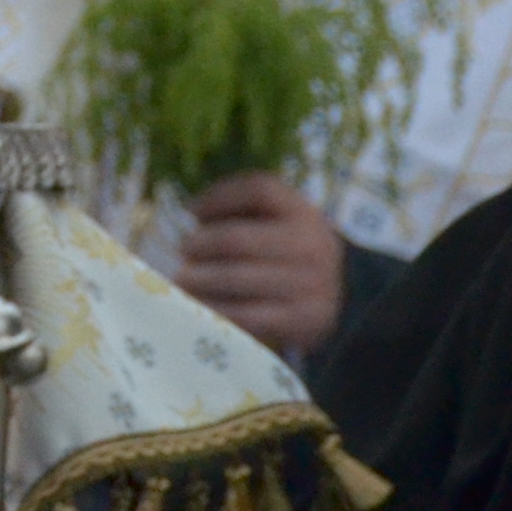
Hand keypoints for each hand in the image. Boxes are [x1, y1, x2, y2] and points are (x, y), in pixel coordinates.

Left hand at [176, 171, 348, 355]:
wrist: (334, 294)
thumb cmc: (287, 248)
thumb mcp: (278, 218)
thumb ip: (240, 209)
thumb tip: (187, 215)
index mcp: (302, 211)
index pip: (257, 191)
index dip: (218, 197)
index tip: (189, 210)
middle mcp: (310, 244)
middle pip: (237, 239)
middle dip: (200, 245)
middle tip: (180, 251)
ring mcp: (309, 284)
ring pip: (237, 278)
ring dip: (199, 279)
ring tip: (177, 281)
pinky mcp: (302, 319)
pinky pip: (247, 316)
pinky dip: (215, 310)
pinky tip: (196, 306)